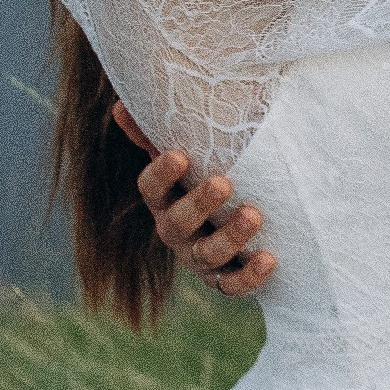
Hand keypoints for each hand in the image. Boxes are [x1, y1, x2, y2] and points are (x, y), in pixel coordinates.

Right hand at [112, 103, 278, 295]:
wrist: (241, 219)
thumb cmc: (210, 174)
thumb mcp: (190, 153)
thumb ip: (161, 130)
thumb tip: (120, 104)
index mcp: (165, 198)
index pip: (151, 188)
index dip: (162, 174)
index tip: (179, 155)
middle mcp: (176, 230)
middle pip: (176, 224)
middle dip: (198, 204)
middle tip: (223, 182)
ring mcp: (199, 257)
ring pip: (207, 255)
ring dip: (229, 237)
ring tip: (253, 214)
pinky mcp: (226, 278)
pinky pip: (233, 285)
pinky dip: (249, 276)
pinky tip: (269, 259)